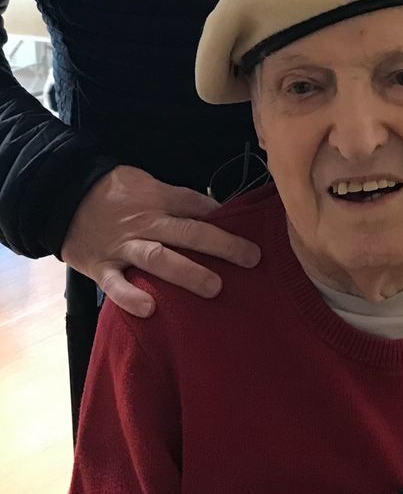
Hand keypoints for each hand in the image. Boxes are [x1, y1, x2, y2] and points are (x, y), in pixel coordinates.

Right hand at [61, 166, 260, 317]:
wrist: (59, 195)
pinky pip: (116, 284)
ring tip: (215, 287)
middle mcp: (145, 223)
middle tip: (251, 259)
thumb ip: (177, 200)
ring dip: (187, 272)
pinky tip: (150, 309)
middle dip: (222, 246)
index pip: (197, 206)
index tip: (252, 231)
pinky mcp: (101, 266)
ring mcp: (123, 246)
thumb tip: (214, 213)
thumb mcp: (145, 184)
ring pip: (158, 258)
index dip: (224, 218)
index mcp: (158, 200)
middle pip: (188, 232)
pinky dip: (131, 296)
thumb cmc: (111, 192)